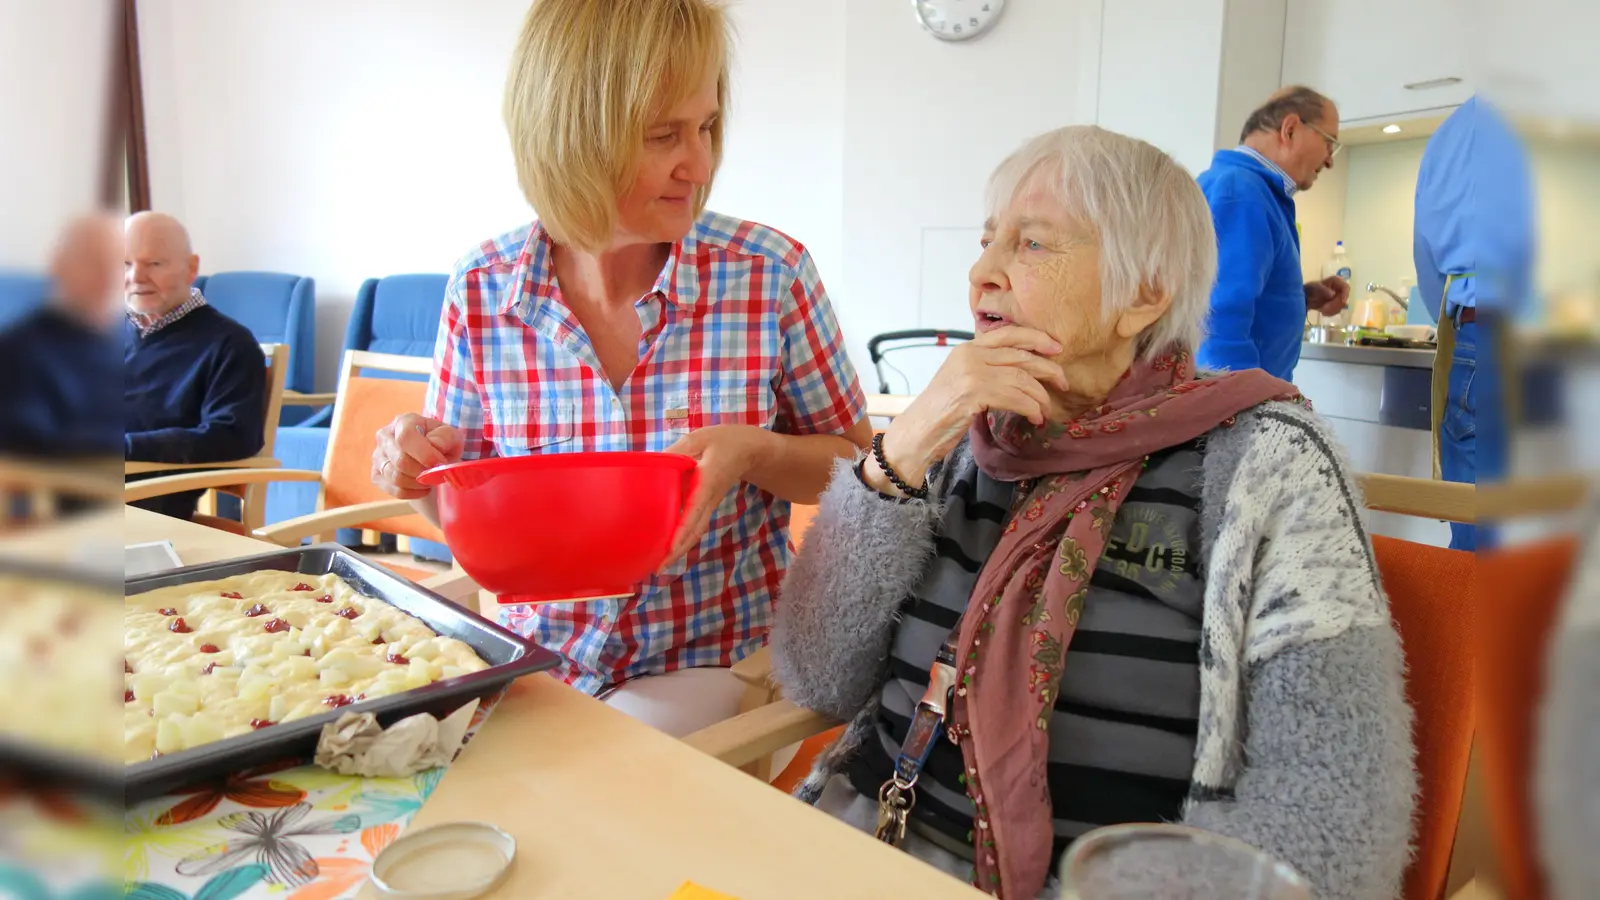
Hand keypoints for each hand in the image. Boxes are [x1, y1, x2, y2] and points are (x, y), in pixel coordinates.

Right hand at [372, 413, 464, 499]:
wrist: (432, 458)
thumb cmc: (441, 444)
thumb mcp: (451, 436)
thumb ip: (444, 437)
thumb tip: (434, 446)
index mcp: (403, 422)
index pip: (405, 437)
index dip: (424, 454)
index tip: (439, 464)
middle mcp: (385, 436)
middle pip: (400, 461)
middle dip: (423, 472)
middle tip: (437, 474)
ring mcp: (378, 456)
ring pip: (396, 477)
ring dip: (419, 483)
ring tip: (430, 480)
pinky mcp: (377, 474)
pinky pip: (394, 490)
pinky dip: (412, 493)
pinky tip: (422, 488)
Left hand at [660, 424, 766, 565]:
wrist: (754, 450)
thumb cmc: (727, 441)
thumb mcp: (701, 438)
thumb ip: (678, 451)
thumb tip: (653, 463)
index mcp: (707, 481)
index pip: (694, 510)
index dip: (682, 531)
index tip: (669, 550)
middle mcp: (710, 499)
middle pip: (695, 531)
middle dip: (677, 551)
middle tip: (658, 569)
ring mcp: (710, 504)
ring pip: (696, 531)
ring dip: (679, 549)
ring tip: (660, 564)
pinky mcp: (708, 505)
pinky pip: (696, 525)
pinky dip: (683, 538)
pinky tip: (669, 545)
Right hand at [874, 325, 1066, 491]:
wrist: (916, 432)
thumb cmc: (941, 411)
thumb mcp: (961, 379)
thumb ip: (985, 367)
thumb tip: (1022, 369)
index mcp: (967, 348)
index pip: (1008, 334)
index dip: (1037, 338)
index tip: (1057, 348)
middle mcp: (969, 355)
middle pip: (1020, 355)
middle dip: (1048, 368)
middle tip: (1063, 382)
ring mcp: (971, 374)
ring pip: (1021, 379)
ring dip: (1040, 396)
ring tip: (1046, 410)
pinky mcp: (974, 394)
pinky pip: (1015, 398)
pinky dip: (1031, 408)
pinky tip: (1035, 418)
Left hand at [1306, 276, 1349, 314]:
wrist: (1305, 298)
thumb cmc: (1310, 289)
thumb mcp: (1315, 288)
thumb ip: (1324, 290)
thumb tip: (1332, 295)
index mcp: (1336, 281)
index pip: (1346, 287)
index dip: (1345, 295)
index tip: (1341, 301)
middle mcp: (1339, 289)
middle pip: (1344, 298)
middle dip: (1335, 305)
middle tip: (1325, 309)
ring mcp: (1339, 297)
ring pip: (1341, 306)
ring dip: (1332, 310)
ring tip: (1323, 310)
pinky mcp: (1336, 305)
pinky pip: (1337, 311)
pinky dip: (1330, 313)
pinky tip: (1323, 312)